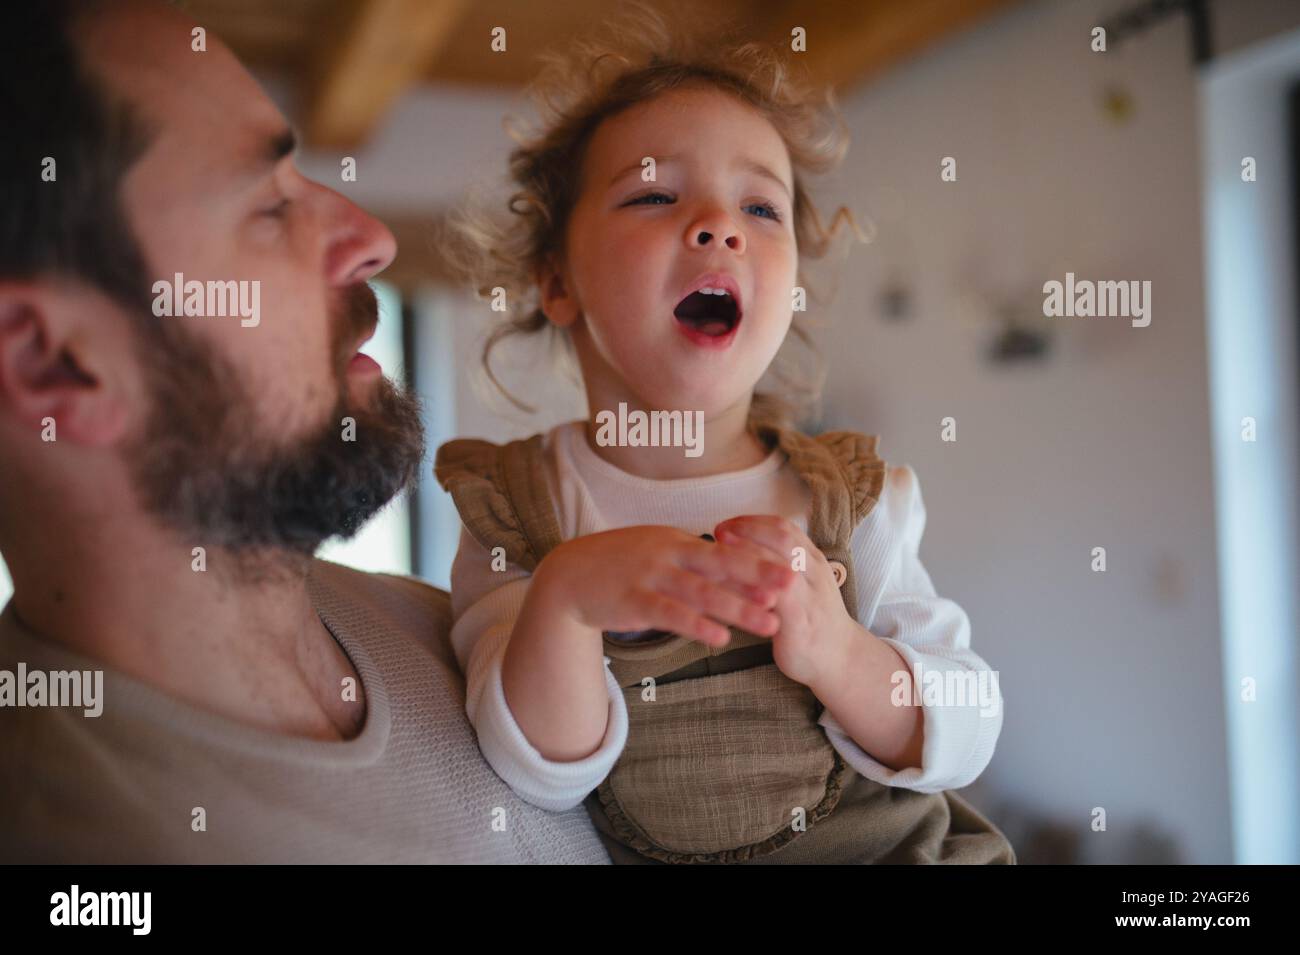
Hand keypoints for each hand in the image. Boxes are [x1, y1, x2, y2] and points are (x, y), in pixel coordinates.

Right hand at [534, 525, 797, 647]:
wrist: (568, 576)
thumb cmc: (619, 565)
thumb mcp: (657, 552)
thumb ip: (693, 560)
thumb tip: (734, 567)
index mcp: (677, 541)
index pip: (727, 550)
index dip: (760, 559)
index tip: (792, 566)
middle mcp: (668, 554)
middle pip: (721, 565)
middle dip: (759, 576)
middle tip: (793, 587)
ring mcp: (650, 576)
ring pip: (701, 593)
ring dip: (738, 608)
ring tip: (769, 623)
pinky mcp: (633, 601)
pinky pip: (670, 614)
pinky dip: (696, 625)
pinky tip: (719, 637)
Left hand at [712, 515, 856, 687]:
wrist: (840, 657)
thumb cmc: (812, 618)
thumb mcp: (804, 583)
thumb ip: (782, 564)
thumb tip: (744, 544)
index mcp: (813, 560)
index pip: (784, 528)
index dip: (753, 521)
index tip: (728, 523)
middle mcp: (815, 573)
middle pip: (782, 538)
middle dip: (748, 530)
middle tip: (719, 531)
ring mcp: (810, 598)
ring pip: (778, 565)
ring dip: (746, 554)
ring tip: (718, 552)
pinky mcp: (800, 624)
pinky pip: (775, 599)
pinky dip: (750, 588)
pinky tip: (727, 588)